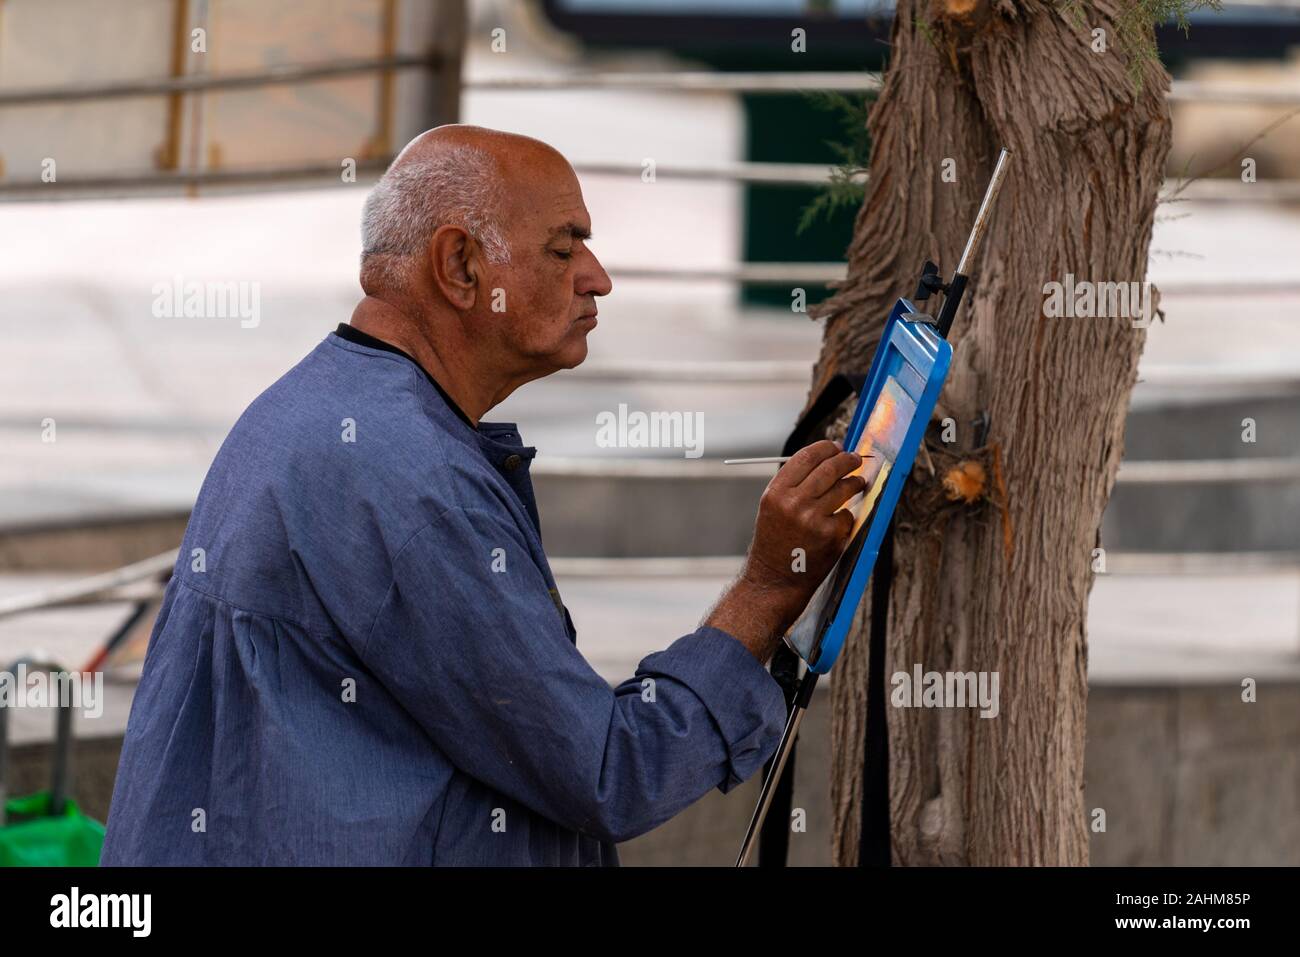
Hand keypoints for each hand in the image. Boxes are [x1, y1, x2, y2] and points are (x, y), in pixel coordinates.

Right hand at [705, 440, 865, 660]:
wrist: (773, 580)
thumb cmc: (775, 542)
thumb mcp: (772, 507)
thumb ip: (793, 484)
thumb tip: (826, 460)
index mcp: (776, 492)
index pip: (807, 456)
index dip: (826, 448)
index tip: (836, 447)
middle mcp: (793, 502)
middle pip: (830, 467)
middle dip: (847, 460)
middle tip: (855, 459)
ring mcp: (813, 519)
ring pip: (845, 488)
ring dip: (855, 483)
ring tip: (858, 483)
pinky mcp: (830, 535)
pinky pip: (847, 515)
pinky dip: (846, 516)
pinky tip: (838, 523)